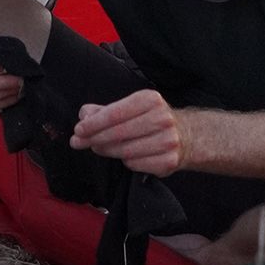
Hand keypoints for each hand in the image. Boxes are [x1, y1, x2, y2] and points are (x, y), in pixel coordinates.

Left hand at [70, 88, 184, 175]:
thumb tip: (84, 115)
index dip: (93, 123)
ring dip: (107, 151)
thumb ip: (105, 110)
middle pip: (118, 133)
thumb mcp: (132, 107)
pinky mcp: (168, 162)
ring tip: (98, 147)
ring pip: (124, 151)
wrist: (187, 136)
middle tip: (79, 142)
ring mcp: (167, 141)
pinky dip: (125, 161)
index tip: (78, 130)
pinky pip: (135, 164)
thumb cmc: (151, 119)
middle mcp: (162, 119)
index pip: (115, 113)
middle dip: (94, 138)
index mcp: (150, 100)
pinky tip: (124, 155)